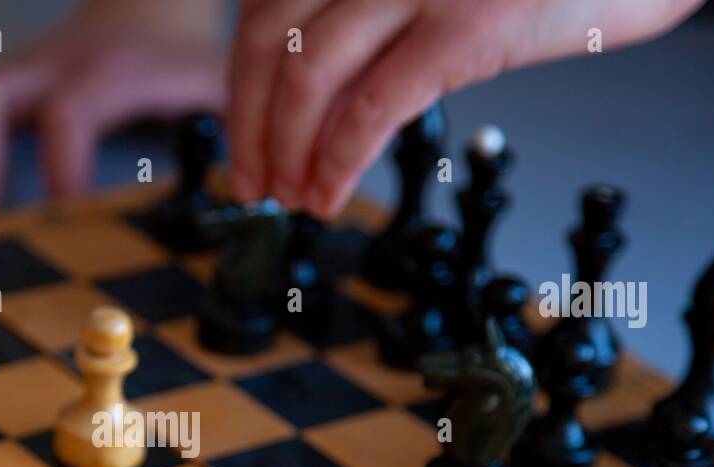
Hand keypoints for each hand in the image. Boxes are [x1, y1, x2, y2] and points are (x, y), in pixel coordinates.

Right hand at [0, 0, 224, 218]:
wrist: (150, 3)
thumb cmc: (181, 60)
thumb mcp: (215, 91)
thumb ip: (225, 138)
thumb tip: (240, 199)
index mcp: (108, 73)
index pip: (72, 113)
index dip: (61, 164)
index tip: (56, 217)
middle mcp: (50, 66)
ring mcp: (15, 69)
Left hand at [226, 0, 705, 217]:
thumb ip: (376, 22)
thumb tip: (316, 103)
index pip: (265, 11)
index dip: (244, 88)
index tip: (244, 144)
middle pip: (271, 42)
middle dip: (251, 127)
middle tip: (255, 187)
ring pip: (309, 75)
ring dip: (288, 152)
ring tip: (294, 200)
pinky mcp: (469, 22)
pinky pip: (376, 102)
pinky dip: (339, 158)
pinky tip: (331, 194)